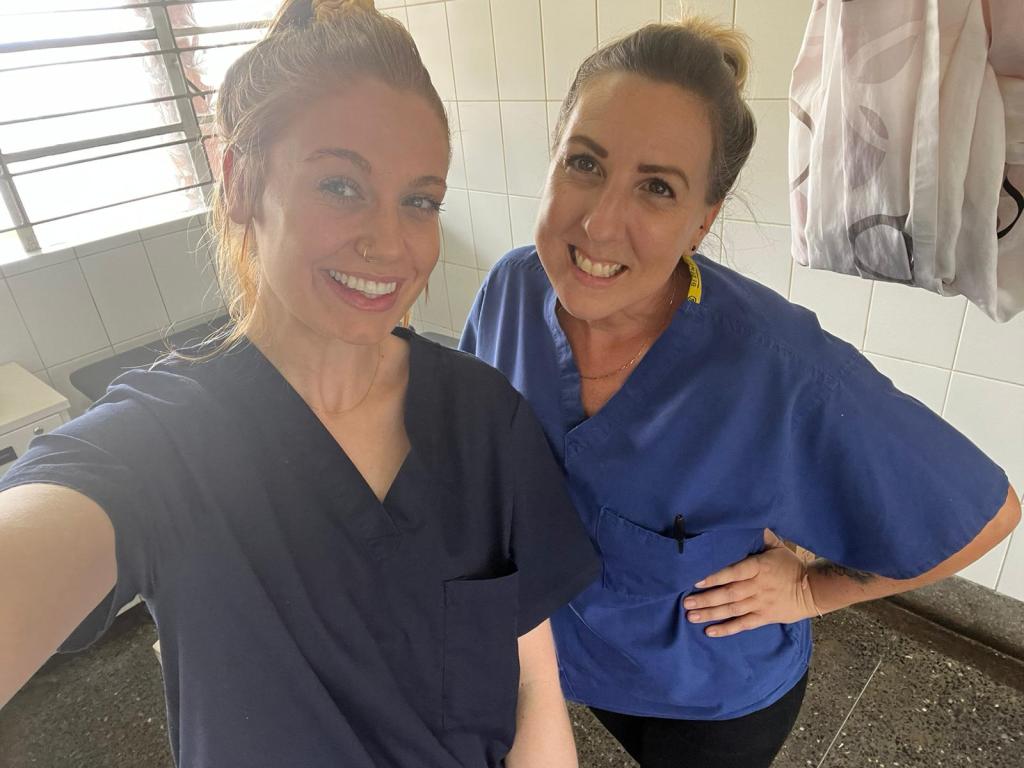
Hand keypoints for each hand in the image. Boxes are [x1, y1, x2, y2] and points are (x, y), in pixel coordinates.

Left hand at [682, 529, 818, 637]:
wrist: (813, 590)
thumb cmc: (790, 566)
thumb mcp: (777, 546)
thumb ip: (760, 535)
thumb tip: (746, 519)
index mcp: (759, 567)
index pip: (734, 572)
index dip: (715, 577)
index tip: (696, 580)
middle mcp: (757, 587)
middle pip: (729, 593)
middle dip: (706, 598)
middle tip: (686, 602)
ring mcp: (760, 604)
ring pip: (732, 610)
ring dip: (711, 613)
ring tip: (691, 616)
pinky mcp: (765, 618)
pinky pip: (743, 625)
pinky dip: (727, 629)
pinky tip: (710, 632)